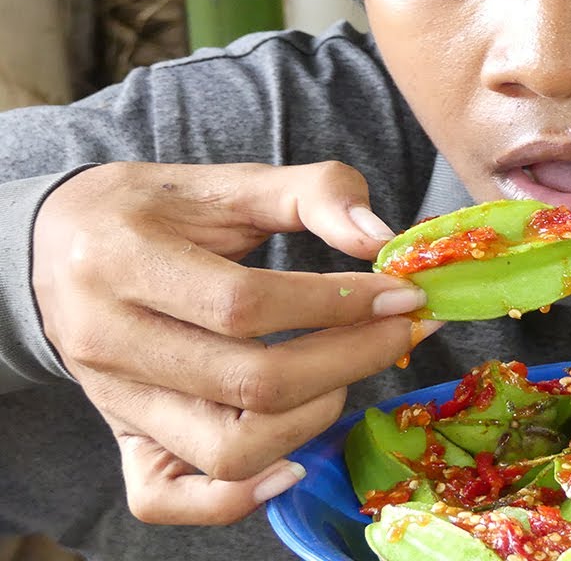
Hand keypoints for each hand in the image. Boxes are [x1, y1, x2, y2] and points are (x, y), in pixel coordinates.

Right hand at [32, 161, 440, 524]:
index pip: (244, 305)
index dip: (338, 304)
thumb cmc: (155, 211)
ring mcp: (112, 399)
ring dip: (313, 418)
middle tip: (402, 331)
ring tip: (347, 372)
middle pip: (250, 384)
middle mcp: (107, 339)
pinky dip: (238, 498)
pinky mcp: (121, 440)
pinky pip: (171, 500)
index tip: (402, 294)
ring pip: (228, 449)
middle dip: (350, 359)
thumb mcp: (227, 182)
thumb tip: (382, 238)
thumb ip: (312, 193)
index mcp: (123, 260)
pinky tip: (293, 460)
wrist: (57, 245)